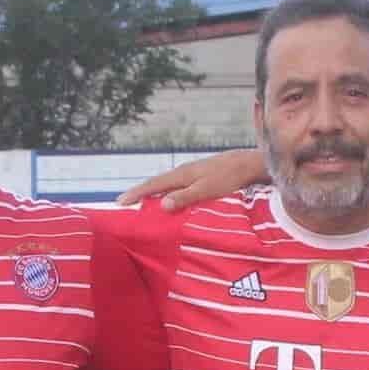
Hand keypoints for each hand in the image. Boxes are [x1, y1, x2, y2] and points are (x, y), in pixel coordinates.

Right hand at [118, 150, 265, 210]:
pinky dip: (167, 192)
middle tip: (125, 203)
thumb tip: (162, 205)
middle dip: (140, 193)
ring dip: (153, 193)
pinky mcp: (200, 176)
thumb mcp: (207, 190)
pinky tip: (169, 199)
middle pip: (157, 183)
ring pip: (167, 184)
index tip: (120, 202)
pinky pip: (177, 185)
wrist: (248, 164)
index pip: (153, 185)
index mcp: (182, 175)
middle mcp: (184, 172)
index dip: (136, 193)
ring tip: (142, 203)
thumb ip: (185, 197)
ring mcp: (192, 173)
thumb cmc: (229, 178)